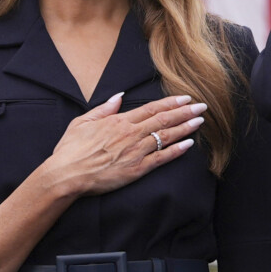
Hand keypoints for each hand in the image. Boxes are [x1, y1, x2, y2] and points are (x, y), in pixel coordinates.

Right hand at [40, 92, 205, 198]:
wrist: (67, 174)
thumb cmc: (71, 150)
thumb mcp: (82, 121)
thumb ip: (104, 108)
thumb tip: (119, 97)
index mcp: (119, 121)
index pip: (151, 108)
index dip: (171, 103)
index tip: (185, 98)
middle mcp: (131, 134)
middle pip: (164, 119)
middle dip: (185, 112)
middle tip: (202, 106)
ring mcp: (136, 151)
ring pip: (166, 136)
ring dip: (185, 128)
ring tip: (200, 121)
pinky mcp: (137, 169)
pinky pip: (162, 158)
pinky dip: (176, 150)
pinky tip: (189, 145)